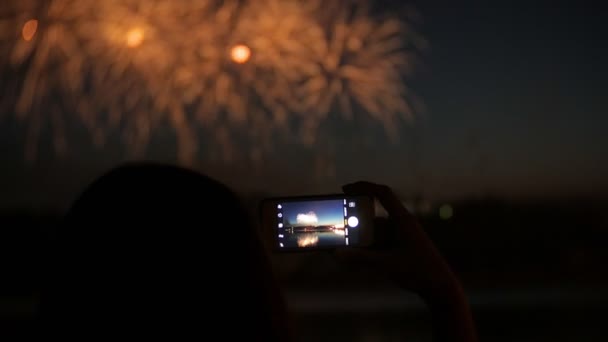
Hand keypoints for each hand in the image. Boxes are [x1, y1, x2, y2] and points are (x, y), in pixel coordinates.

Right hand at [336, 182, 477, 341]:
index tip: (345, 188)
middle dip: (355, 218)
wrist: (441, 288)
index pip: (383, 193)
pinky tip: (355, 258)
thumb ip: (361, 259)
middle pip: (374, 214)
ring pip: (375, 231)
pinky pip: (379, 242)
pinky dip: (367, 247)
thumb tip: (336, 253)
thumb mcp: (388, 264)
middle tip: (338, 223)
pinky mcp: (400, 247)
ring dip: (360, 236)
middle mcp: (401, 224)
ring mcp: (401, 236)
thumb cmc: (420, 272)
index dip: (364, 186)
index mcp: (403, 220)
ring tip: (343, 246)